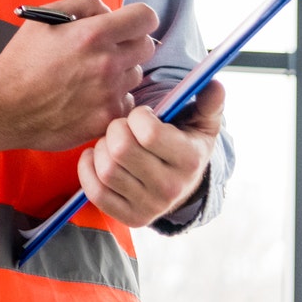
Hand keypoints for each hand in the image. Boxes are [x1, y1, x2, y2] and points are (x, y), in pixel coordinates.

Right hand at [0, 0, 159, 155]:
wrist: (4, 106)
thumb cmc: (22, 61)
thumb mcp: (44, 18)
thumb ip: (84, 4)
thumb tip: (110, 12)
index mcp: (93, 33)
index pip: (146, 18)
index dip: (139, 19)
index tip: (129, 26)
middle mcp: (107, 62)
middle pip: (146, 46)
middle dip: (130, 44)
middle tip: (106, 52)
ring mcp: (109, 93)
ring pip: (136, 76)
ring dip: (121, 74)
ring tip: (92, 78)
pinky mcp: (106, 119)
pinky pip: (127, 103)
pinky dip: (114, 101)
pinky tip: (91, 99)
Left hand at [77, 79, 225, 226]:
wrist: (183, 184)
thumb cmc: (186, 143)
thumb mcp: (203, 122)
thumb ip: (208, 102)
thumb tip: (214, 84)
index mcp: (190, 160)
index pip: (149, 133)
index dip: (137, 116)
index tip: (141, 115)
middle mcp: (171, 188)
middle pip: (122, 149)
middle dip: (115, 128)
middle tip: (122, 126)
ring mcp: (150, 206)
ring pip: (106, 169)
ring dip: (101, 147)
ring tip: (112, 142)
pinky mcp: (130, 218)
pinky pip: (95, 192)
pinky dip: (88, 169)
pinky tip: (97, 156)